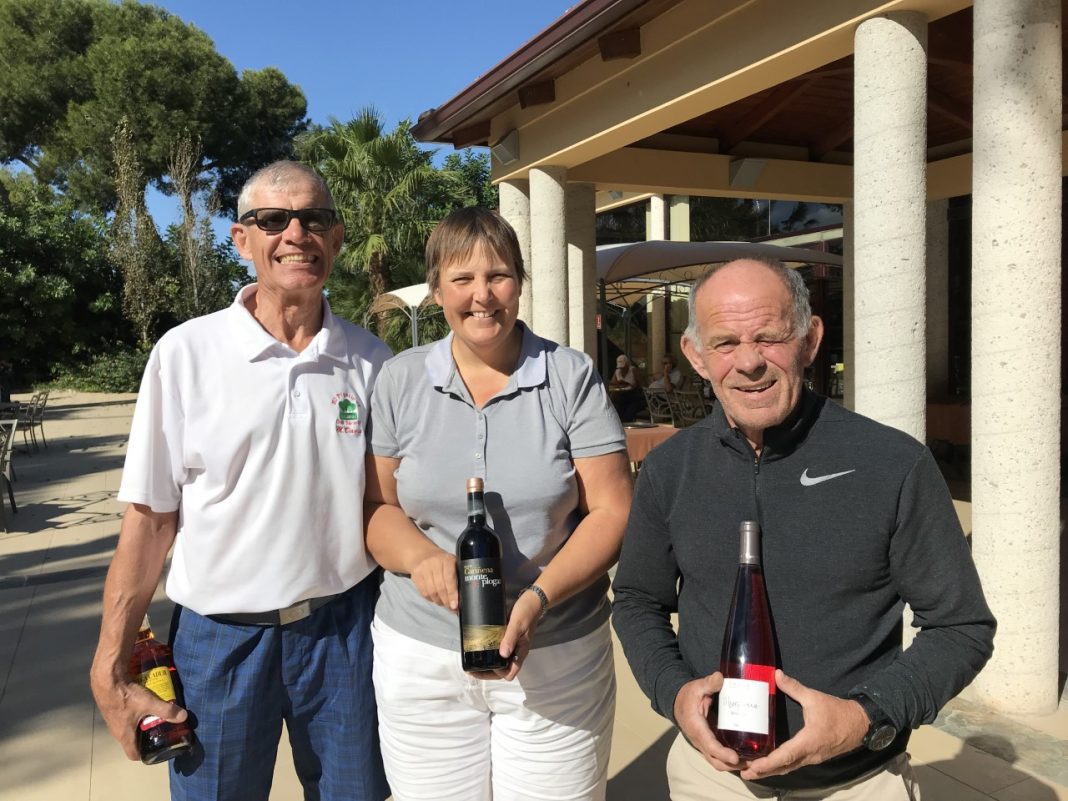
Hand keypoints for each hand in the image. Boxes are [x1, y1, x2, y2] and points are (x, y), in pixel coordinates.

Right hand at [90, 671, 188, 760]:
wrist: (106, 679)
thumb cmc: (125, 696)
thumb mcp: (149, 703)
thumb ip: (167, 710)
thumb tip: (184, 716)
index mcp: (124, 735)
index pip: (133, 754)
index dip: (145, 755)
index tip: (157, 750)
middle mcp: (116, 730)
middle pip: (133, 740)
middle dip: (146, 737)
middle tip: (160, 730)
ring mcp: (112, 719)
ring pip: (128, 727)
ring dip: (140, 724)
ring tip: (154, 716)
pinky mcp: (111, 708)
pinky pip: (125, 716)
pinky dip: (134, 714)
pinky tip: (142, 703)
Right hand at [410, 549, 457, 611]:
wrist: (423, 554)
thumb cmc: (443, 563)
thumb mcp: (453, 564)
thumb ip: (458, 577)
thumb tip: (462, 598)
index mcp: (447, 559)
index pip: (450, 579)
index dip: (452, 594)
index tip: (455, 605)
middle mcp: (434, 562)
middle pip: (440, 587)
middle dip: (447, 601)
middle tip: (452, 608)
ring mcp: (423, 568)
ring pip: (431, 592)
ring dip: (439, 601)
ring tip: (444, 603)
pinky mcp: (415, 575)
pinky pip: (424, 592)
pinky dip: (431, 599)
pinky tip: (435, 598)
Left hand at [473, 587, 540, 680]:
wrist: (531, 601)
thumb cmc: (527, 613)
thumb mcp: (517, 624)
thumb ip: (510, 638)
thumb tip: (502, 654)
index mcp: (520, 652)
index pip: (510, 673)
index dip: (497, 673)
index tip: (485, 667)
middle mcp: (515, 652)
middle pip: (501, 671)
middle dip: (486, 673)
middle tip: (472, 670)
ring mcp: (511, 646)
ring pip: (498, 662)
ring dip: (486, 665)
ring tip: (472, 662)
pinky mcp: (506, 639)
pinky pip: (497, 651)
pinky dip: (488, 654)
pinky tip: (479, 649)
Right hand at [673, 674, 746, 770]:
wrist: (678, 702)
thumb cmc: (688, 695)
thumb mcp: (697, 687)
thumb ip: (709, 683)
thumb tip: (720, 678)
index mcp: (696, 727)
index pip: (710, 746)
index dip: (723, 753)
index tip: (735, 758)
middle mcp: (699, 741)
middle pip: (716, 761)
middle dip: (733, 765)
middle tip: (752, 762)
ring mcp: (704, 745)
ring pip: (718, 762)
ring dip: (734, 766)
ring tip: (752, 762)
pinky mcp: (708, 744)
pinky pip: (719, 758)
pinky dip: (731, 761)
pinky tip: (745, 755)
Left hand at [739, 670, 868, 780]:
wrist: (860, 724)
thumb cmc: (837, 712)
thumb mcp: (814, 697)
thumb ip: (794, 687)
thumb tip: (776, 674)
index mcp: (809, 741)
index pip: (785, 755)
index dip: (768, 762)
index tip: (753, 766)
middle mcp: (810, 755)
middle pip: (784, 767)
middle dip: (763, 772)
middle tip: (744, 773)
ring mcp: (813, 758)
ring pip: (789, 769)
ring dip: (770, 771)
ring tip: (751, 772)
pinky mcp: (814, 757)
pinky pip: (794, 765)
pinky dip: (780, 767)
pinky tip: (769, 765)